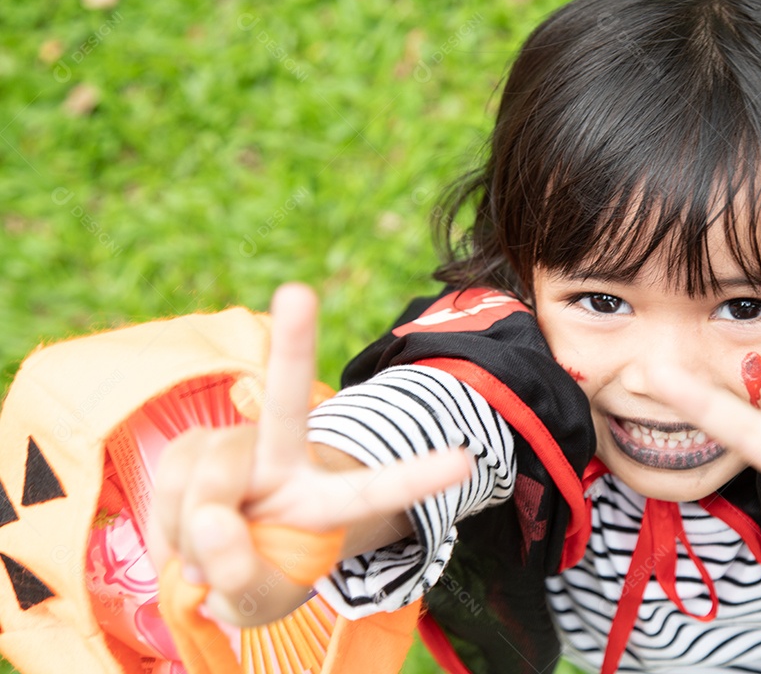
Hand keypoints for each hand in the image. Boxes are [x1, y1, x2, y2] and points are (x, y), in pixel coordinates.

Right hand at [148, 284, 471, 624]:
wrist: (216, 564)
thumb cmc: (257, 574)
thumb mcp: (259, 597)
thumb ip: (245, 575)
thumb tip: (215, 522)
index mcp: (326, 500)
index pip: (374, 489)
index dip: (415, 477)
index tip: (463, 459)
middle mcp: (287, 459)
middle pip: (287, 403)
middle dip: (291, 346)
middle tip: (296, 293)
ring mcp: (238, 448)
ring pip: (208, 488)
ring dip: (195, 539)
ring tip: (209, 560)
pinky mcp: (193, 447)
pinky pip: (168, 490)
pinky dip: (167, 529)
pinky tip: (185, 536)